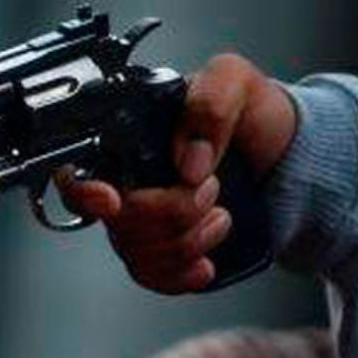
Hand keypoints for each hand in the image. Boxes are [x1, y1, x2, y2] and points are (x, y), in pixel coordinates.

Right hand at [58, 53, 296, 293]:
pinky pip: (151, 276)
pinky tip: (204, 264)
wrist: (284, 154)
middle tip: (209, 186)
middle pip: (117, 222)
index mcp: (126, 140)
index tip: (112, 202)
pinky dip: (180, 276)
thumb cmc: (249, 114)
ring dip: (187, 240)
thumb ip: (209, 103)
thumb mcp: (234, 81)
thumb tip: (188, 163)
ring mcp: (140, 221)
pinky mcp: (161, 251)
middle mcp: (124, 184)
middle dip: (172, 212)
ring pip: (137, 252)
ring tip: (219, 214)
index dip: (83, 193)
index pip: (74, 173)